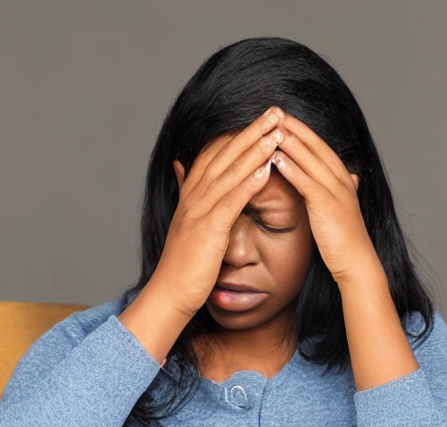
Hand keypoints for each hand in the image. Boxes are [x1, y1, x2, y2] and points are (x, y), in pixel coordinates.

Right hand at [154, 106, 286, 316]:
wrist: (170, 293)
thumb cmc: (186, 264)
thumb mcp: (188, 224)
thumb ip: (190, 195)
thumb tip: (183, 168)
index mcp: (191, 195)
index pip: (215, 154)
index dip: (237, 134)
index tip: (259, 118)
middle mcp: (193, 197)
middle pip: (224, 155)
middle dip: (250, 131)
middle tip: (274, 111)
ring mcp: (199, 211)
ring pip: (229, 173)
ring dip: (254, 150)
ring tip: (276, 131)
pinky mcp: (208, 229)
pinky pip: (231, 201)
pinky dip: (249, 182)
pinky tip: (266, 168)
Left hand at [269, 114, 379, 284]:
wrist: (356, 261)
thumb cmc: (344, 238)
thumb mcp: (341, 207)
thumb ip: (338, 189)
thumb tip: (344, 177)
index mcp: (343, 178)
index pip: (321, 146)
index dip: (303, 130)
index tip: (283, 117)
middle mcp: (342, 180)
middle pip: (316, 147)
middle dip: (296, 128)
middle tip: (274, 112)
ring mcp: (337, 191)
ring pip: (312, 160)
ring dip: (292, 143)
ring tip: (272, 128)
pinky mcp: (328, 206)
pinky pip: (308, 182)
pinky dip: (293, 169)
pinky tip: (277, 159)